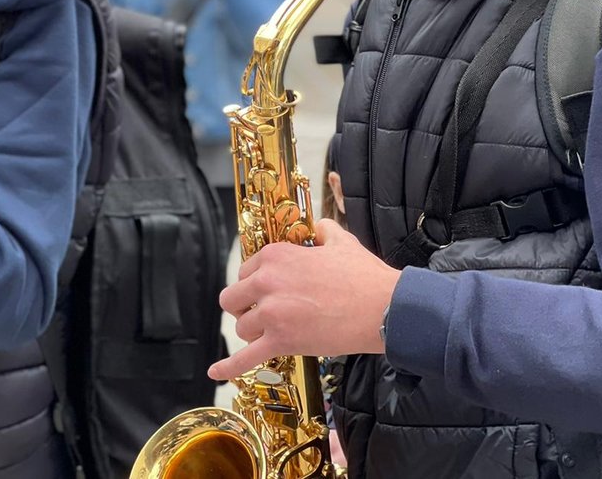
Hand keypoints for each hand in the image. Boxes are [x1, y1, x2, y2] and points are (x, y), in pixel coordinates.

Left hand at [208, 220, 399, 380]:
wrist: (384, 308)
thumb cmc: (364, 276)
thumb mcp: (341, 241)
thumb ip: (323, 232)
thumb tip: (319, 228)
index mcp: (276, 255)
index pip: (245, 272)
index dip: (256, 285)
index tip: (268, 293)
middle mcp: (266, 281)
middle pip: (233, 299)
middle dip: (246, 307)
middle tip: (263, 314)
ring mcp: (272, 313)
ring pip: (241, 327)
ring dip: (254, 333)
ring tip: (274, 334)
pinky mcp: (281, 341)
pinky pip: (245, 358)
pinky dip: (228, 367)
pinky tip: (216, 371)